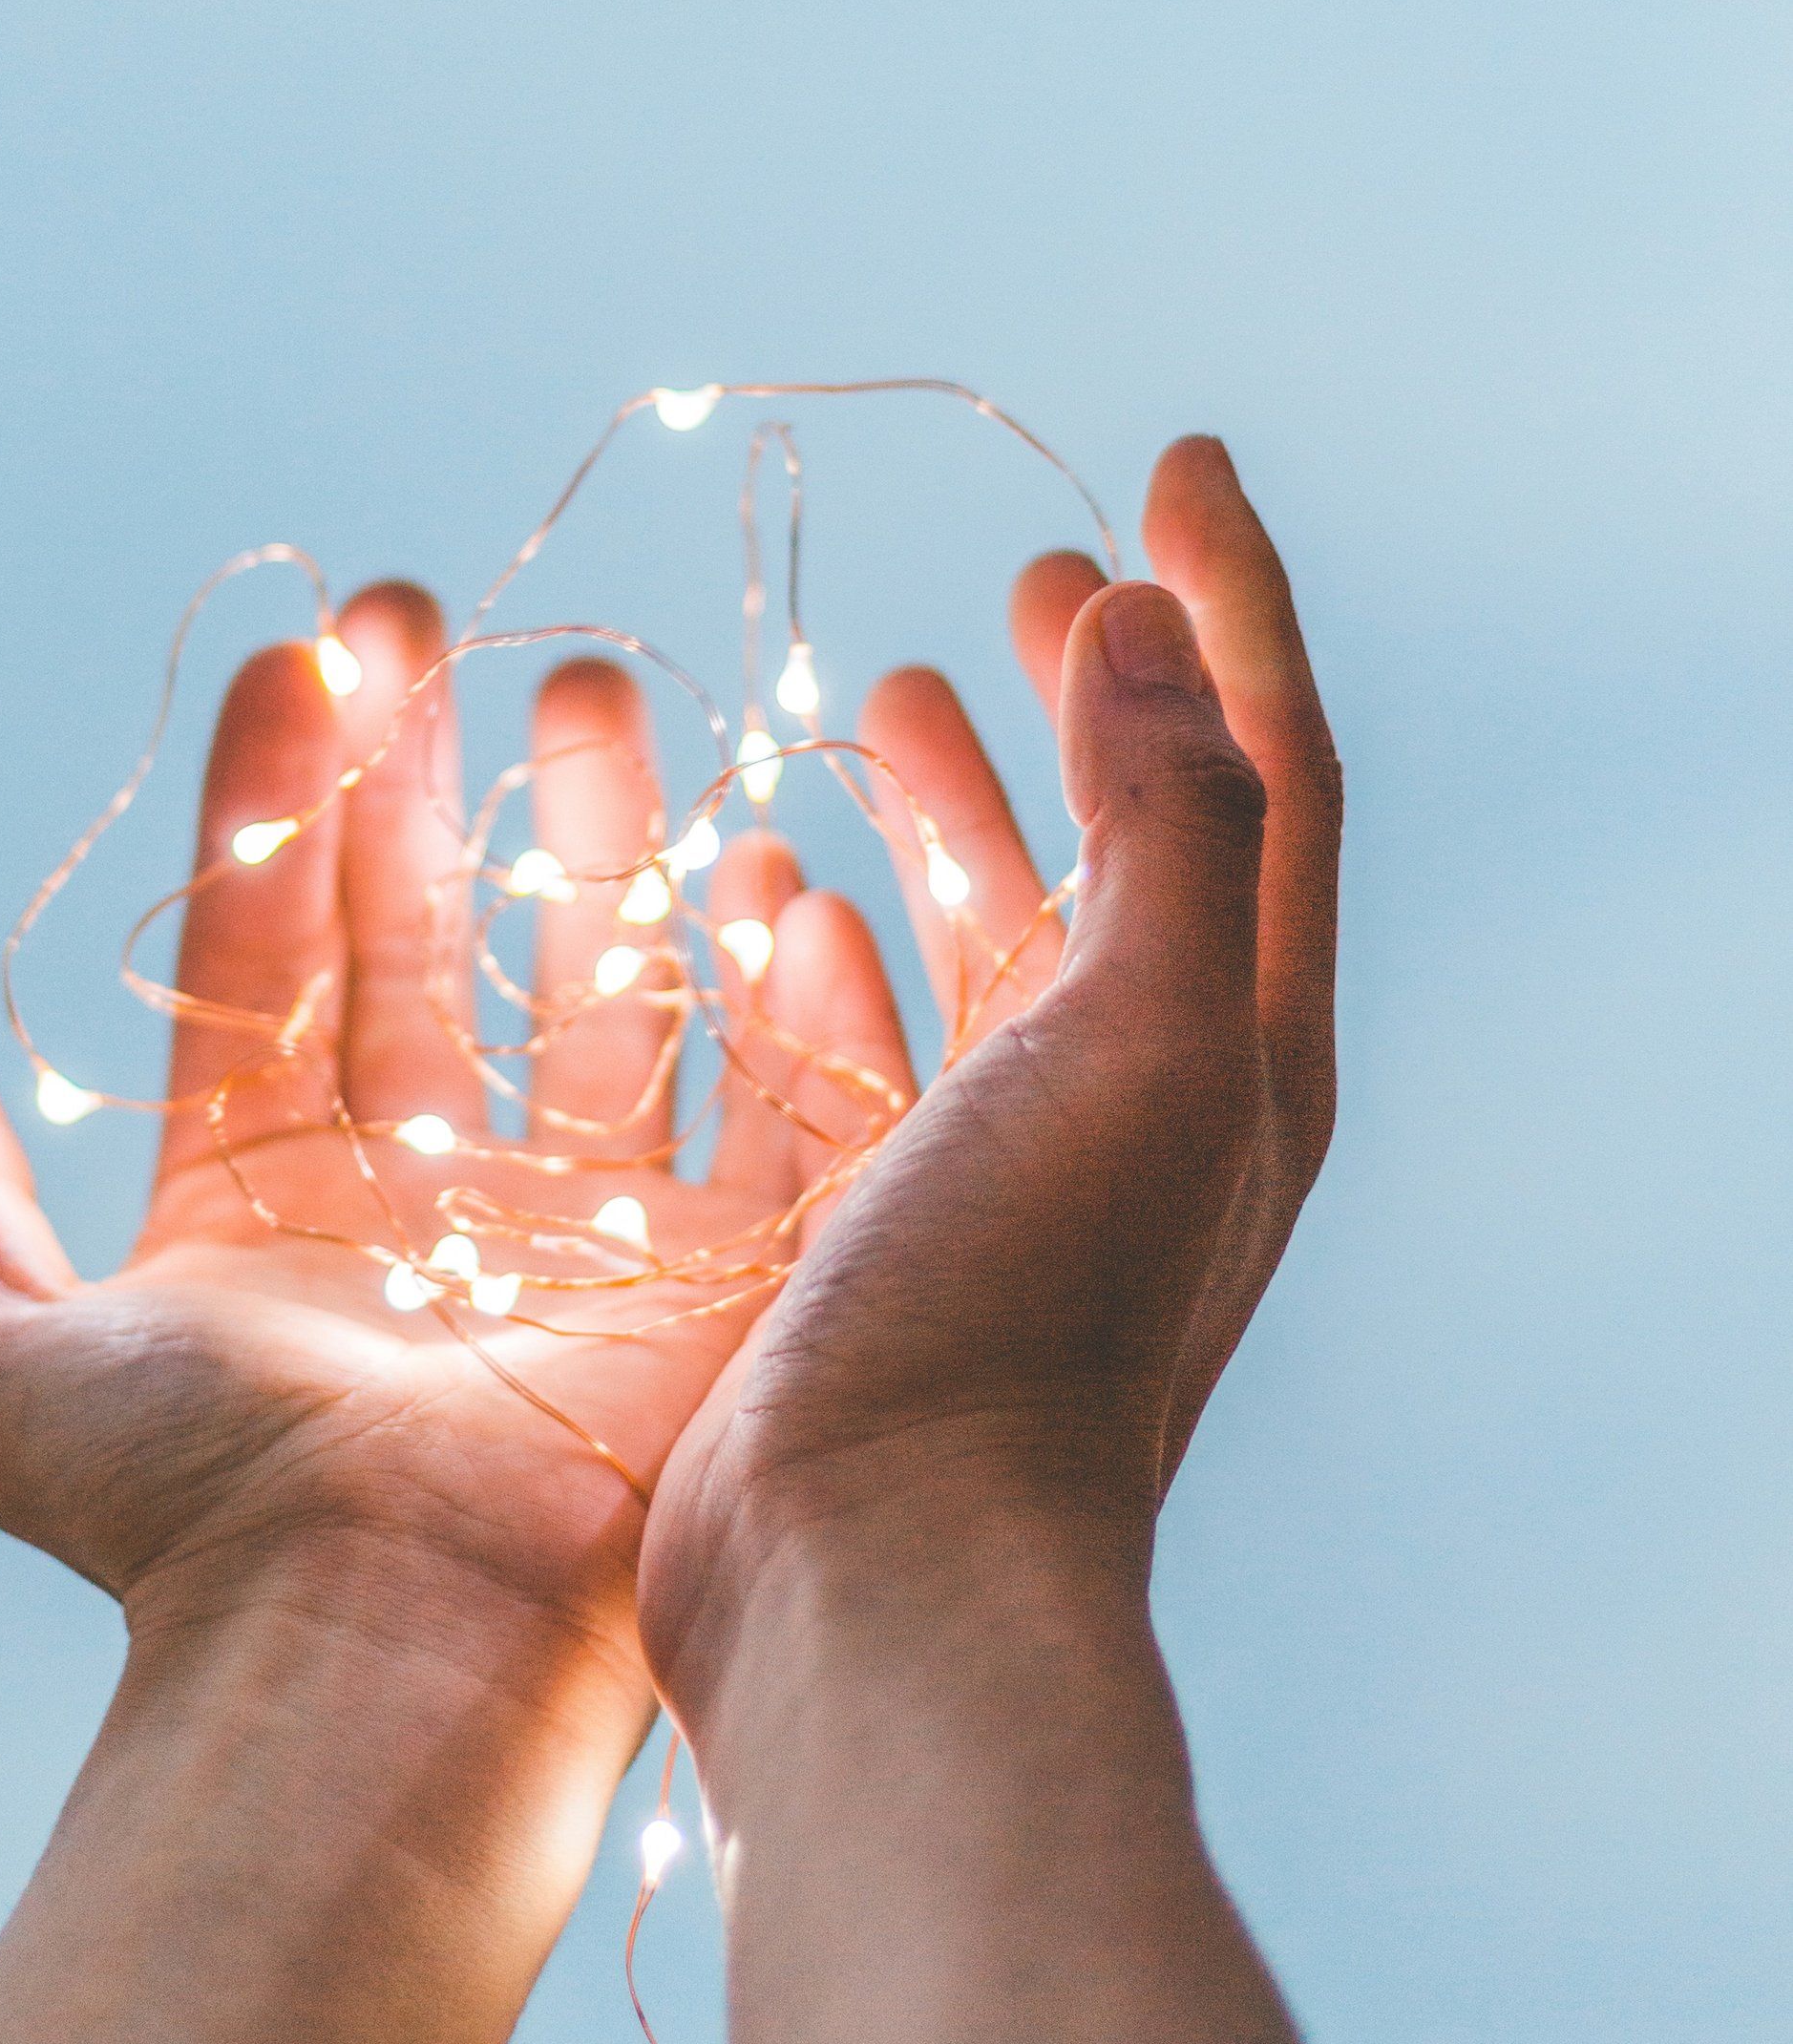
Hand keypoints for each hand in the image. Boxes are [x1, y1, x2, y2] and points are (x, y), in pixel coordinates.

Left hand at [0, 580, 912, 1702]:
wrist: (387, 1655)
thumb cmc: (198, 1525)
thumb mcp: (4, 1375)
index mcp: (271, 1199)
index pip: (275, 950)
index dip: (281, 800)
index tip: (301, 654)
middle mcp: (426, 1200)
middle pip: (430, 941)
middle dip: (428, 779)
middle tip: (430, 622)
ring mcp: (577, 1230)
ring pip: (590, 990)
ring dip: (589, 843)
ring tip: (589, 691)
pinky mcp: (716, 1275)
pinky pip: (763, 1105)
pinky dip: (771, 995)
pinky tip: (763, 868)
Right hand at [642, 434, 1342, 1705]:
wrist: (888, 1584)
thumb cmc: (1020, 1313)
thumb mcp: (1147, 1039)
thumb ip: (1171, 818)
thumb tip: (1150, 621)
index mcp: (1239, 1040)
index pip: (1266, 767)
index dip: (1231, 602)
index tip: (1170, 459)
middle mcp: (1145, 1101)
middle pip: (1137, 843)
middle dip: (1097, 695)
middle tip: (1033, 572)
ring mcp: (1011, 1172)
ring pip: (998, 937)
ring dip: (961, 807)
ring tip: (886, 693)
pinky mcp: (883, 1231)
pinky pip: (876, 1043)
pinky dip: (840, 949)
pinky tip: (777, 897)